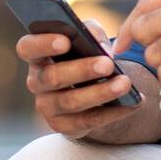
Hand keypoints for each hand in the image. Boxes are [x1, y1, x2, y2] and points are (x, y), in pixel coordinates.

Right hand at [16, 18, 140, 138]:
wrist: (89, 88)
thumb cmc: (84, 54)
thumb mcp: (87, 37)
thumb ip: (92, 32)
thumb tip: (102, 48)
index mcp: (37, 55)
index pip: (27, 48)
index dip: (43, 44)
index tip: (65, 41)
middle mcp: (36, 82)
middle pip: (52, 77)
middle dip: (82, 70)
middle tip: (108, 64)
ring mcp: (47, 106)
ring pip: (70, 102)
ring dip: (100, 93)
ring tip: (125, 83)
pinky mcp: (63, 126)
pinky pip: (87, 121)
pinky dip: (113, 113)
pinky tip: (132, 103)